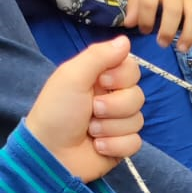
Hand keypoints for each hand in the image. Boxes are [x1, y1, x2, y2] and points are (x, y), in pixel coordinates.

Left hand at [26, 37, 143, 182]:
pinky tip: (98, 146)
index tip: (103, 82)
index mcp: (101, 78)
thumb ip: (99, 55)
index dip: (123, 77)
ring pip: (138, 120)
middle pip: (138, 96)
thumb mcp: (73, 75)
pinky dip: (116, 145)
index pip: (132, 68)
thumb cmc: (58, 110)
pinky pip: (136, 142)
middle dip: (115, 106)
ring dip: (111, 127)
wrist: (52, 152)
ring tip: (91, 131)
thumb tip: (126, 39)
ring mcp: (119, 123)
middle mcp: (113, 98)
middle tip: (93, 110)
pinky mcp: (123, 145)